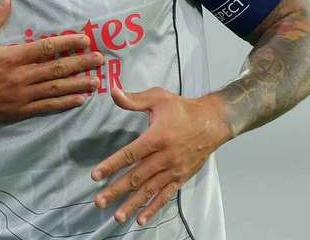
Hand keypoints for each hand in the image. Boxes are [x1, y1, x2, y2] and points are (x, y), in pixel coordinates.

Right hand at [0, 0, 102, 126]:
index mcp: (12, 57)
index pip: (46, 48)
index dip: (67, 43)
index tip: (84, 40)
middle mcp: (21, 76)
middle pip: (57, 69)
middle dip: (80, 63)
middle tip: (99, 60)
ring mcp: (22, 95)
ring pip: (56, 89)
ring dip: (78, 84)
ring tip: (96, 81)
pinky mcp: (20, 110)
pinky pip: (47, 106)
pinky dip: (64, 104)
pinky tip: (79, 100)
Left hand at [91, 86, 232, 225]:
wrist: (214, 121)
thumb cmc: (183, 109)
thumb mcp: (158, 98)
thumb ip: (133, 99)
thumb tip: (112, 89)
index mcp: (157, 138)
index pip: (129, 155)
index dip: (111, 166)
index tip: (96, 176)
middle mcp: (165, 158)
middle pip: (137, 177)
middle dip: (116, 190)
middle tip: (99, 202)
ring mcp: (174, 170)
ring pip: (150, 190)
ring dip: (132, 204)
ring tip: (117, 216)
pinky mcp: (181, 177)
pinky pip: (166, 196)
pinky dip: (153, 208)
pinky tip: (141, 219)